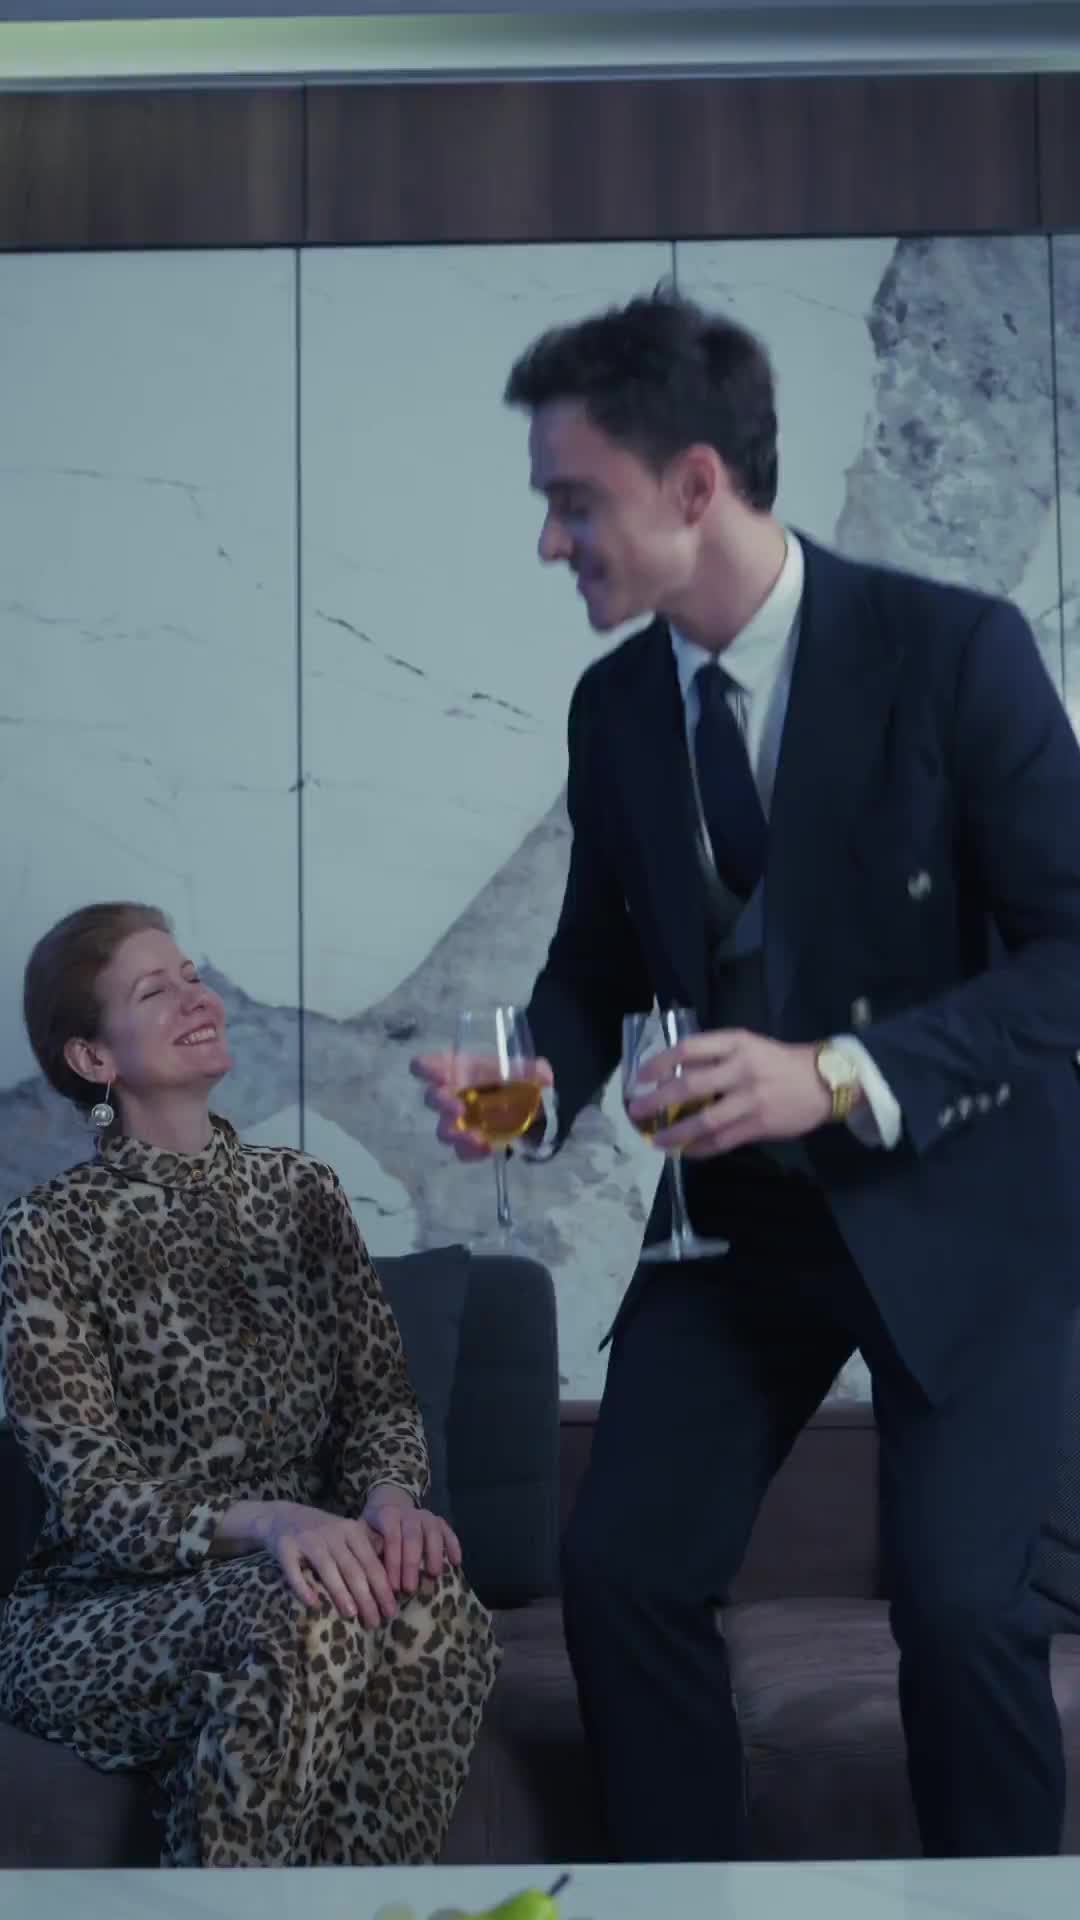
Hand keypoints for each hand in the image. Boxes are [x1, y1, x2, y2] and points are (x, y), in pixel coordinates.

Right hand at [220, 1499, 398, 1624]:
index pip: (371, 1563)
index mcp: (351, 1530)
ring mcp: (308, 1540)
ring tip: (351, 1614)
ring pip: (327, 1569)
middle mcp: (331, 1533)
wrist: (282, 1516)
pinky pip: (294, 1571)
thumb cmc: (322, 1532)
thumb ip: (368, 1548)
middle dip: (366, 1597)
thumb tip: (393, 1575)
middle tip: (375, 1622)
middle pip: (352, 1568)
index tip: (391, 1611)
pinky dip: (303, 1587)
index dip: (382, 1588)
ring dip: (340, 1592)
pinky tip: (313, 1603)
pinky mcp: (285, 1548)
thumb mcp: (348, 1532)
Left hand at [363, 1483, 461, 1592]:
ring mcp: (425, 1515)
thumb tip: (370, 1578)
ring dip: (434, 1554)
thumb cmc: (374, 1530)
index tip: (392, 1587)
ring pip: (432, 1531)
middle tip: (409, 1588)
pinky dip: (453, 1545)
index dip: (393, 1562)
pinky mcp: (438, 1521)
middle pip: (412, 1537)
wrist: (388, 1506)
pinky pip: (448, 1531)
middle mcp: (408, 1513)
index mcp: (387, 1515)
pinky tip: (456, 1562)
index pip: (391, 1538)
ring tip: (433, 1575)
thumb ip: (369, 1551)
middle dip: (411, 1564)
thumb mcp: (364, 1534)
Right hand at [410, 1049, 553, 1161]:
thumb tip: (543, 1076)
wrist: (531, 1108)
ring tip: (476, 1138)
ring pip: (444, 1130)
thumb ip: (534, 1071)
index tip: (440, 1075)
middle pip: (432, 1099)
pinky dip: (473, 1151)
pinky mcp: (468, 1144)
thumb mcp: (528, 1071)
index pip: (428, 1066)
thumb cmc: (517, 1080)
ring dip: (456, 1134)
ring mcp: (457, 1122)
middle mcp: (451, 1094)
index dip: (428, 1069)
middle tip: (459, 1108)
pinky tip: (489, 1148)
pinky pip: (462, 1152)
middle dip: (442, 1103)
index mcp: (457, 1069)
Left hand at [627, 1029, 835, 1157]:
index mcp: (736, 1043)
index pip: (689, 1049)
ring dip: (675, 1132)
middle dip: (657, 1100)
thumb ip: (716, 1057)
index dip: (660, 1063)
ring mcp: (751, 1099)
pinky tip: (686, 1151)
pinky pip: (722, 1140)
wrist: (825, 1081)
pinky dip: (700, 1148)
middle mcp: (741, 1069)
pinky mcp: (760, 1124)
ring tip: (657, 1140)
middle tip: (636, 1110)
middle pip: (689, 1085)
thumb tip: (674, 1076)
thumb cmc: (779, 1062)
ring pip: (704, 1119)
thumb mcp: (749, 1046)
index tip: (641, 1076)